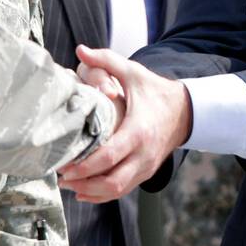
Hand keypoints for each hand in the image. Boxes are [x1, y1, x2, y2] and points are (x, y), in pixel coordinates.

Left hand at [58, 45, 191, 203]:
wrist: (185, 111)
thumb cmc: (154, 91)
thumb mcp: (133, 72)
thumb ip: (106, 60)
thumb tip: (80, 50)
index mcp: (138, 131)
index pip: (109, 156)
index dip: (85, 166)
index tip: (64, 166)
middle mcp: (143, 154)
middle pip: (112, 180)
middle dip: (84, 183)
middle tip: (60, 178)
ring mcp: (145, 166)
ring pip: (117, 190)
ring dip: (91, 191)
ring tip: (68, 185)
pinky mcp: (145, 172)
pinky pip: (123, 190)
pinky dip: (103, 195)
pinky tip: (84, 192)